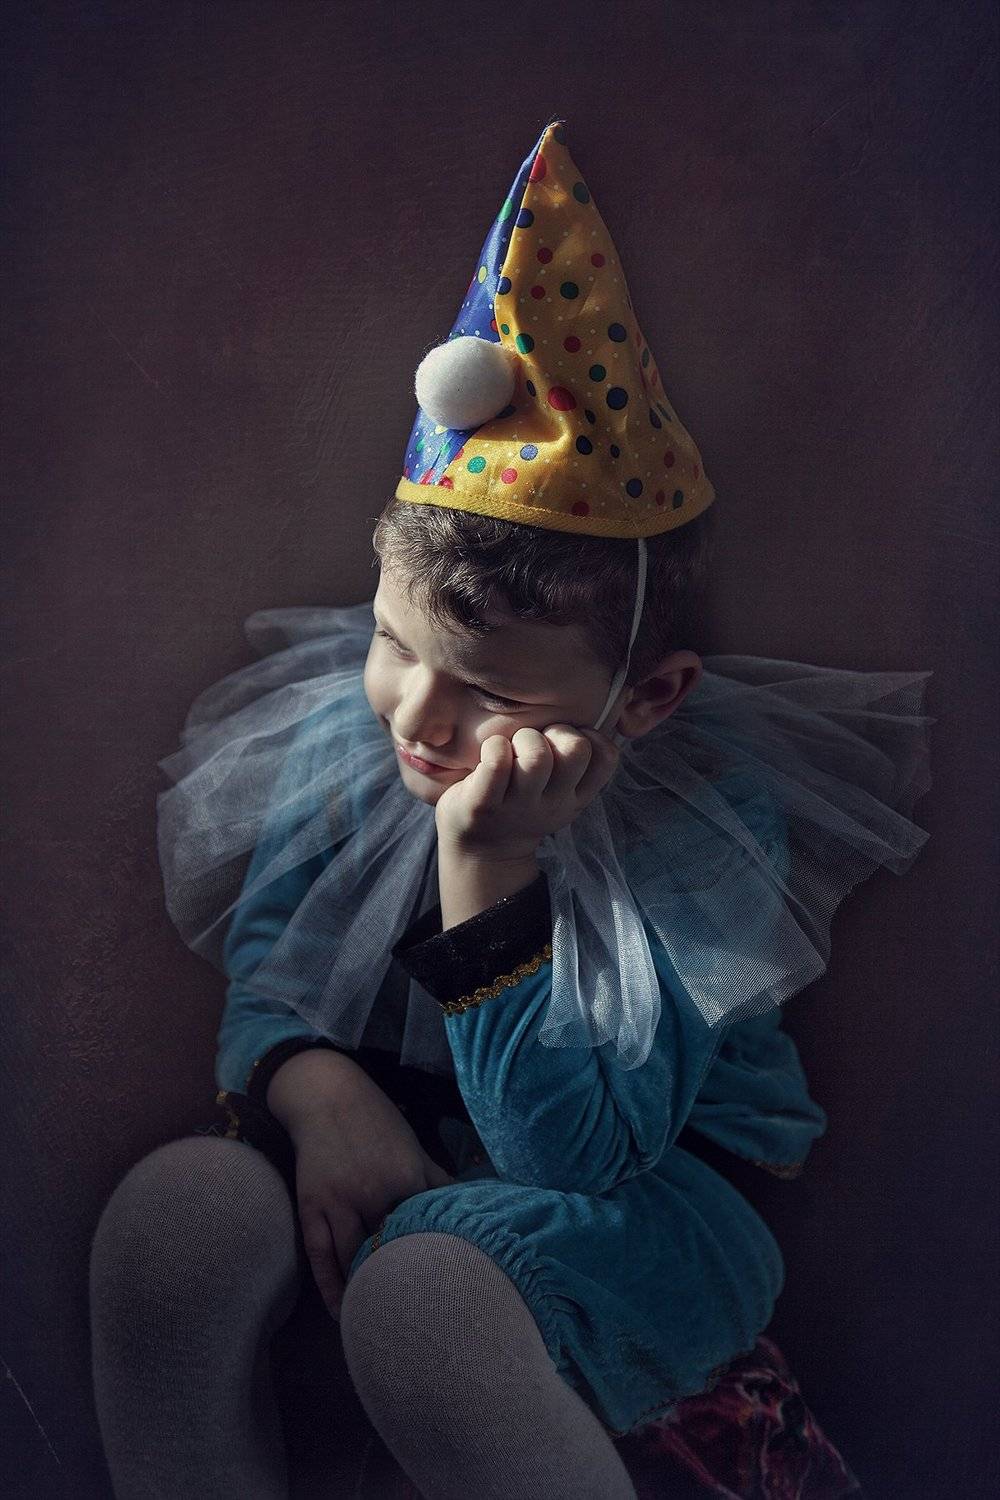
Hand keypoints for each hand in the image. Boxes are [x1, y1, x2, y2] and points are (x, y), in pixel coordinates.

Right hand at [281, 1061, 454, 1319]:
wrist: (325, 1096)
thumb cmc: (376, 1122)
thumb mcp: (413, 1146)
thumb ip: (438, 1179)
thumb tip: (474, 1202)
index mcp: (405, 1178)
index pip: (425, 1229)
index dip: (436, 1259)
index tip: (449, 1287)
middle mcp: (372, 1192)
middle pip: (390, 1248)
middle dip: (403, 1280)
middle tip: (419, 1316)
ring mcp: (338, 1202)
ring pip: (354, 1257)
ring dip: (367, 1287)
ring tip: (380, 1320)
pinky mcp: (312, 1207)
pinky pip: (320, 1255)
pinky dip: (330, 1285)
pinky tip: (341, 1311)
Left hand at [434, 723, 620, 860]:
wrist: (481, 852)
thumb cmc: (521, 805)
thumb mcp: (558, 793)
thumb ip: (574, 764)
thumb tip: (586, 715)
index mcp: (575, 797)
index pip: (606, 757)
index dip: (591, 736)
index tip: (566, 739)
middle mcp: (552, 804)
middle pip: (576, 749)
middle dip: (556, 730)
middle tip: (535, 742)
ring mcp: (518, 807)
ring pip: (537, 755)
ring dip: (522, 738)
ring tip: (510, 749)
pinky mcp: (483, 806)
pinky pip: (497, 762)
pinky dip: (494, 746)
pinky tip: (489, 754)